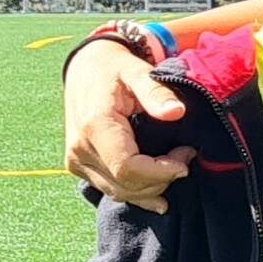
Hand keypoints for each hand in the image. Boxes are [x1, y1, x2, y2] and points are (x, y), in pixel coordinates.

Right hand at [64, 41, 192, 210]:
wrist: (85, 68)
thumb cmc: (114, 68)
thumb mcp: (137, 70)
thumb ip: (156, 92)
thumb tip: (176, 112)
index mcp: (95, 126)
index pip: (127, 168)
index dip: (160, 172)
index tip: (186, 158)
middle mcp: (80, 149)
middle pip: (126, 185)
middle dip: (162, 178)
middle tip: (186, 153)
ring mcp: (76, 161)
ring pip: (119, 192)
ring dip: (153, 186)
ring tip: (176, 163)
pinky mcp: (78, 166)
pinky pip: (111, 189)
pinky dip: (138, 192)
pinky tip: (159, 193)